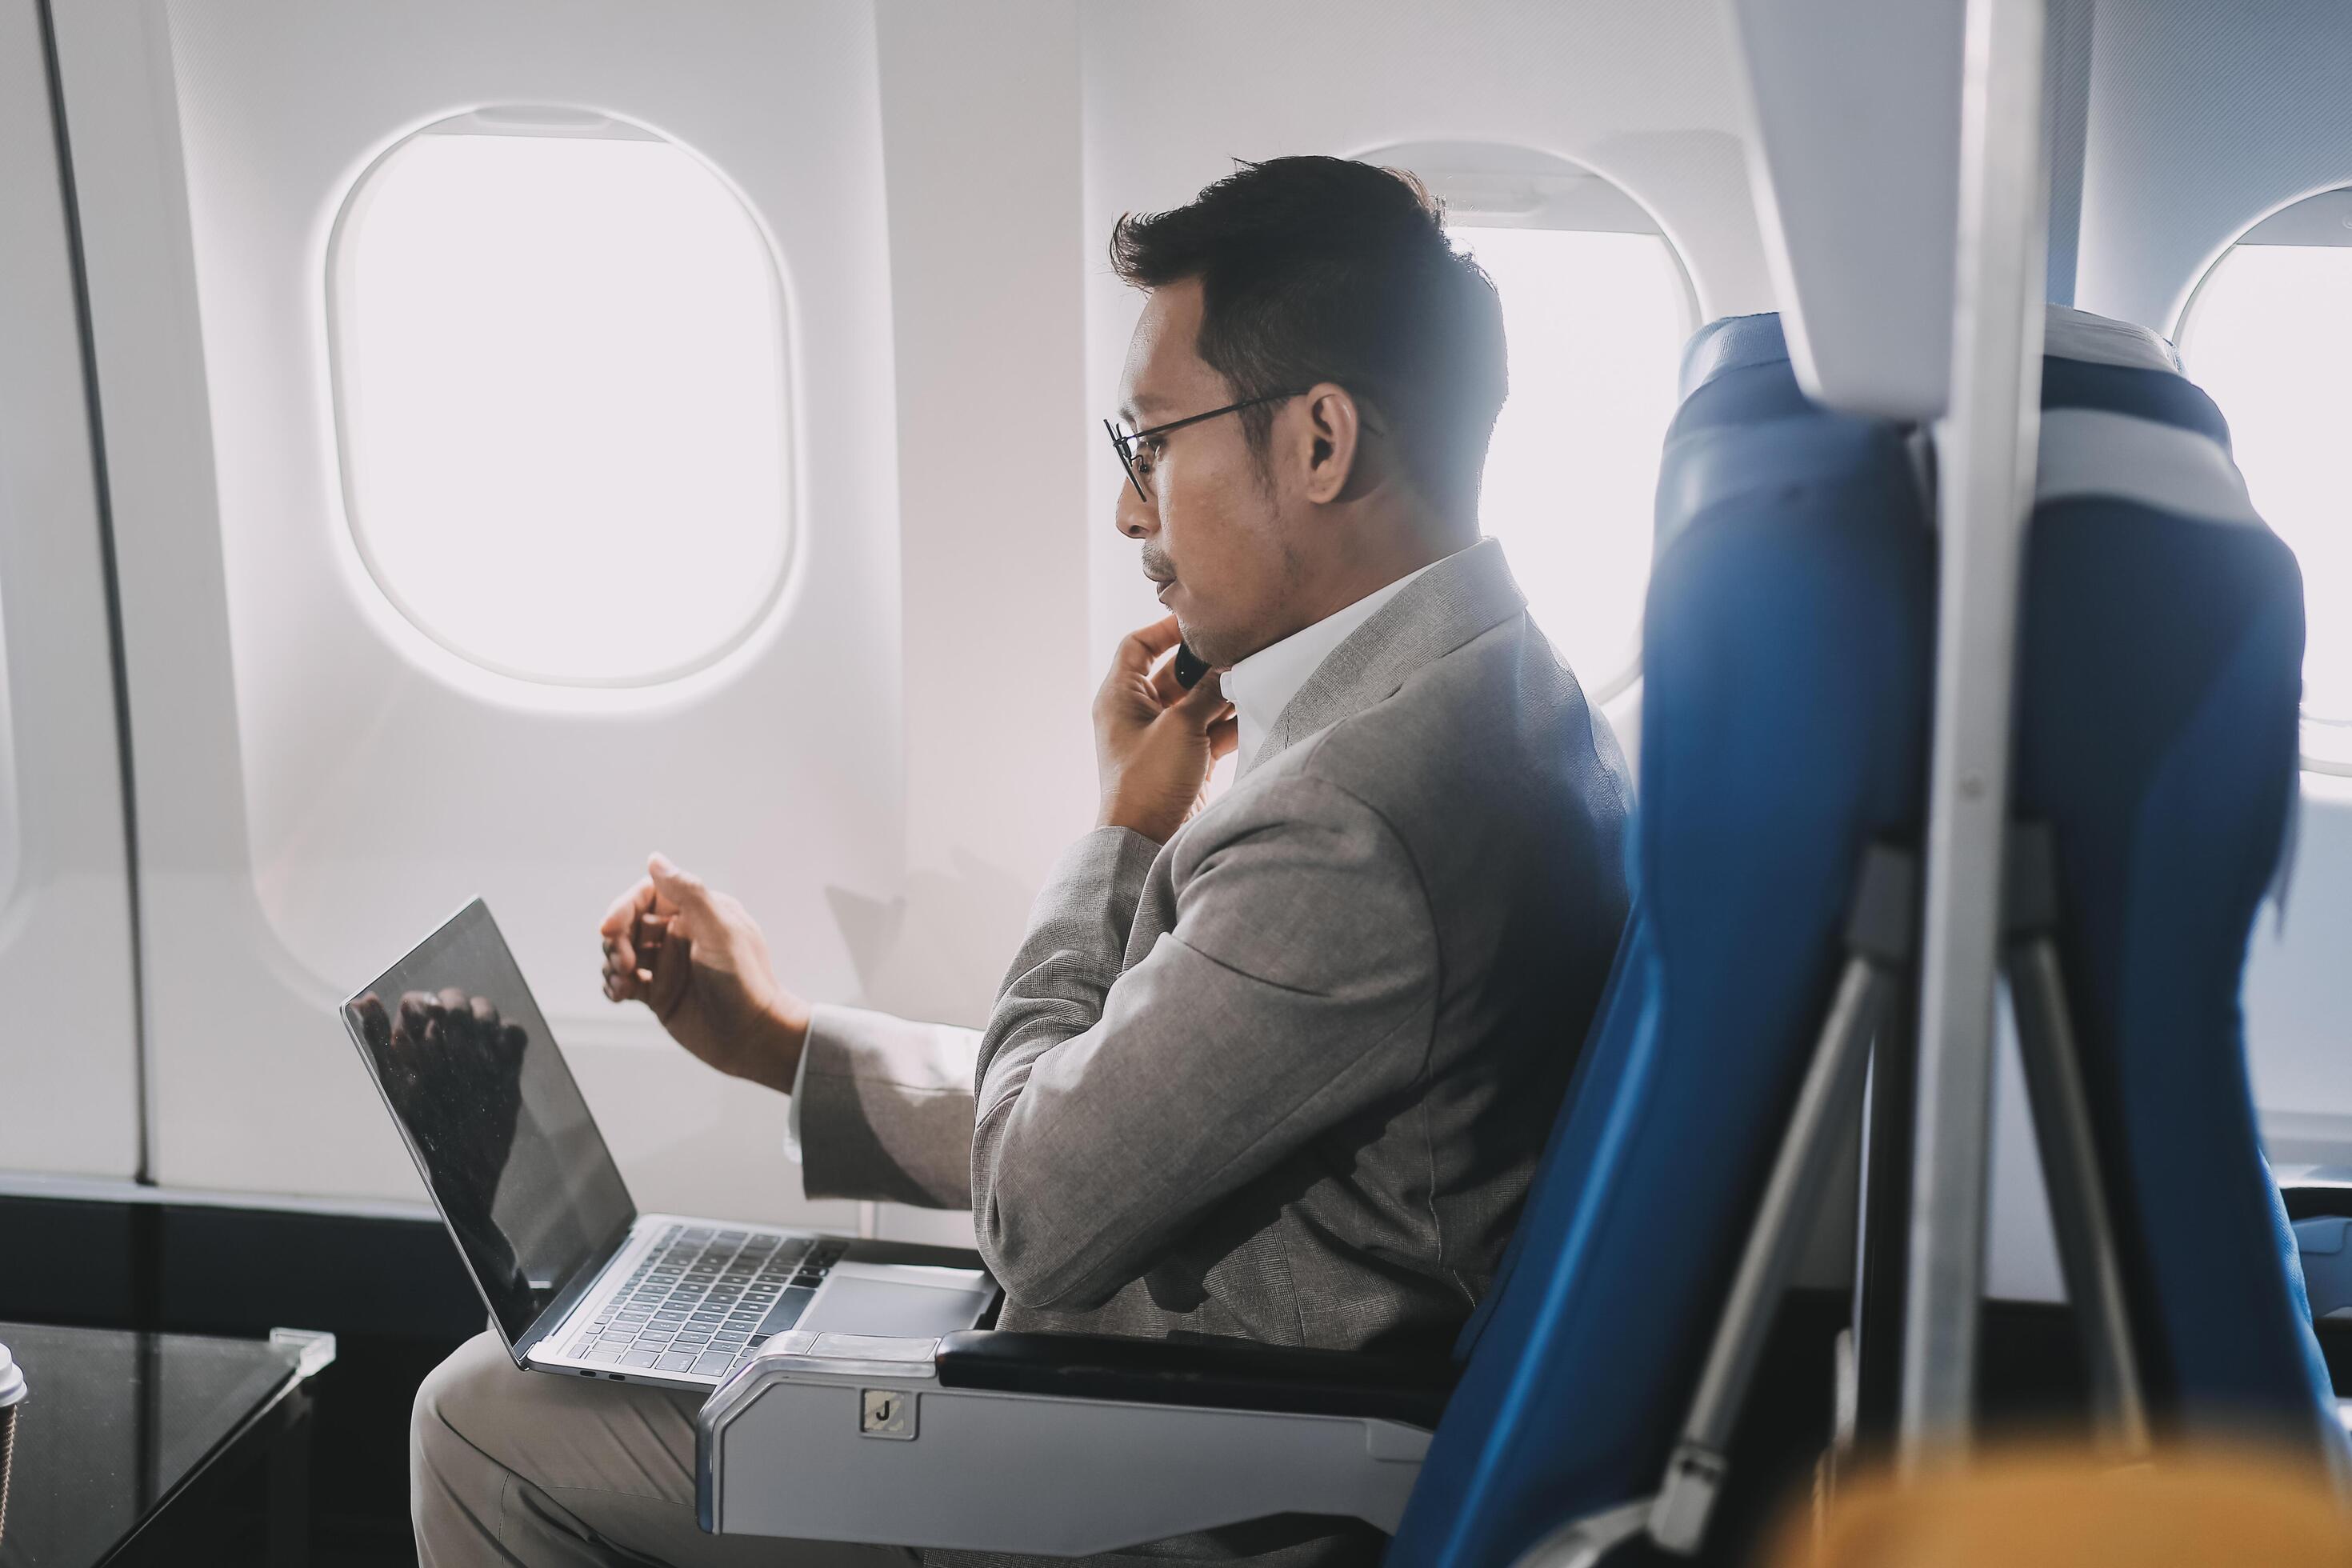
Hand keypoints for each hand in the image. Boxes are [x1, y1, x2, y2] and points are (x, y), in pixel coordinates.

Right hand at [597, 854, 808, 1093]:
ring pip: (623, 953)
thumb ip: (689, 893)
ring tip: (623, 982)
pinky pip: (625, 982)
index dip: (624, 907)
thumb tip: (655, 859)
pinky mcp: (659, 993)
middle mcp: (680, 935)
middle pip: (629, 924)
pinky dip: (615, 986)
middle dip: (616, 940)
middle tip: (624, 963)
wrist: (754, 1038)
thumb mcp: (720, 931)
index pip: (648, 895)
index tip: (610, 928)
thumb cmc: (745, 982)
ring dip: (612, 964)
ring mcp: (668, 965)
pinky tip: (619, 994)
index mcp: (698, 913)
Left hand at [1094, 615, 1237, 843]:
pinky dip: (1229, 722)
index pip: (1137, 646)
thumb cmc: (1148, 781)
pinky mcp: (1183, 759)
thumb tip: (1230, 667)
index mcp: (1119, 697)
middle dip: (1207, 666)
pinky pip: (1208, 729)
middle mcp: (1137, 713)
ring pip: (1196, 702)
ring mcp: (1162, 737)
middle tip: (1239, 653)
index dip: (1165, 629)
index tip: (1198, 622)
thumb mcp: (1180, 727)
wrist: (1147, 840)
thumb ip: (1208, 692)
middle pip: (1174, 673)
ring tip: (1253, 680)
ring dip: (1223, 694)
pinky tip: (1255, 712)